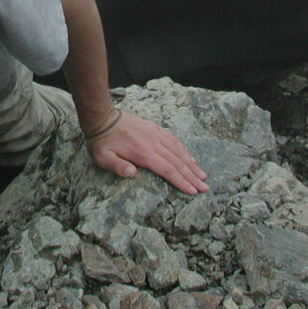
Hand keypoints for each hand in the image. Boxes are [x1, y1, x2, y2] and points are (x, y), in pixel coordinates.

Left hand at [86, 110, 207, 194]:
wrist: (103, 118)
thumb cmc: (102, 142)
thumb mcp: (103, 157)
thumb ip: (117, 166)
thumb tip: (132, 174)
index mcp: (143, 153)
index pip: (168, 170)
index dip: (181, 181)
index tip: (193, 191)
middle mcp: (153, 143)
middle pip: (177, 162)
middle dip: (192, 176)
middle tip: (205, 187)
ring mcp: (155, 135)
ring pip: (178, 151)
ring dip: (192, 164)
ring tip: (203, 175)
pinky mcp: (154, 129)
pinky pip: (173, 140)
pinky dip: (184, 150)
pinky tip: (190, 157)